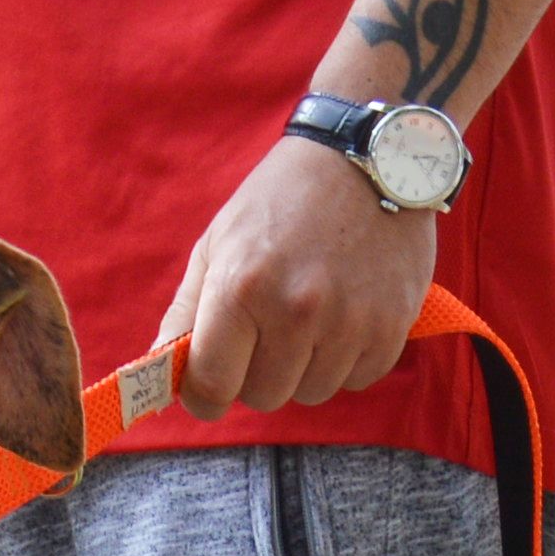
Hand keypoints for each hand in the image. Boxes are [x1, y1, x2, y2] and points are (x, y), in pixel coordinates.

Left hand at [156, 135, 441, 420]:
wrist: (364, 158)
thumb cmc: (279, 202)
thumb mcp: (219, 243)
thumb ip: (186, 312)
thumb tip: (163, 375)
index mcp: (241, 287)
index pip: (211, 385)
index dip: (205, 395)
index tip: (210, 386)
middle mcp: (295, 309)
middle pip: (264, 396)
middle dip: (258, 373)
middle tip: (269, 329)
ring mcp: (349, 320)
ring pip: (312, 392)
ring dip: (306, 367)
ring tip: (312, 313)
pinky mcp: (391, 325)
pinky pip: (358, 379)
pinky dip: (348, 358)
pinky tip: (347, 312)